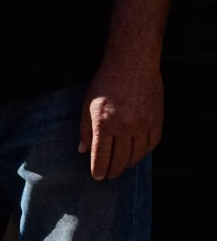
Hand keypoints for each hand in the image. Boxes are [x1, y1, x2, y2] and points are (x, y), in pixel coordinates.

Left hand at [80, 57, 162, 179]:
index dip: (98, 169)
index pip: (101, 156)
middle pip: (120, 159)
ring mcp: (143, 123)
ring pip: (137, 154)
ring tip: (122, 167)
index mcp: (104, 124)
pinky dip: (144, 152)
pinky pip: (152, 142)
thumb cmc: (106, 82)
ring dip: (129, 164)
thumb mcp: (88, 105)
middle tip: (109, 175)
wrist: (132, 63)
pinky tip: (138, 154)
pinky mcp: (156, 118)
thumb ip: (85, 129)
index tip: (97, 176)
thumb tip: (83, 150)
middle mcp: (125, 127)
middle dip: (113, 170)